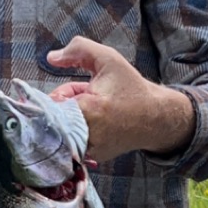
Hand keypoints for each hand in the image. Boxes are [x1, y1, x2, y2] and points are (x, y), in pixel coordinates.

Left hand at [44, 37, 193, 160]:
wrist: (156, 118)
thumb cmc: (132, 88)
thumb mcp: (108, 59)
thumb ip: (77, 50)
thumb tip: (51, 58)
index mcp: (88, 110)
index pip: (51, 104)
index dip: (61, 93)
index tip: (77, 90)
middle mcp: (87, 135)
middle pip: (56, 116)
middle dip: (67, 103)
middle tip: (88, 95)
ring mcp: (91, 149)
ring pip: (65, 129)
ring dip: (73, 116)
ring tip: (95, 107)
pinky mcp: (95, 157)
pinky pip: (76, 140)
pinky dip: (82, 128)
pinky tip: (99, 121)